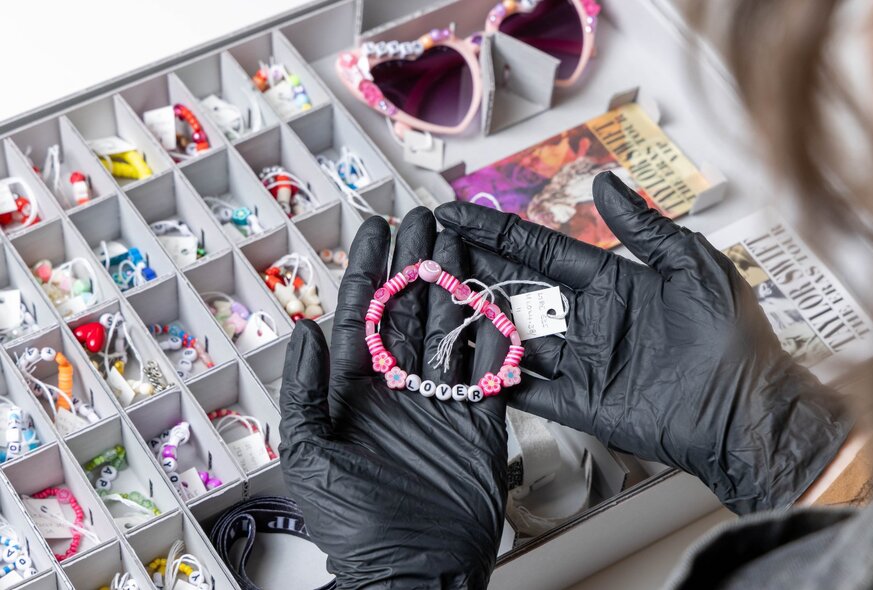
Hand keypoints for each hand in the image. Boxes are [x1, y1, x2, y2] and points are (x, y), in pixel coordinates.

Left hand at [278, 208, 508, 587]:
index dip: (367, 268)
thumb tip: (303, 329)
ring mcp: (439, 401)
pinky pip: (488, 369)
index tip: (375, 227)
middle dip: (413, 262)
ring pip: (449, 328)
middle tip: (423, 218)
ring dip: (453, 285)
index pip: (360, 314)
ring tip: (458, 241)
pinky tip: (496, 298)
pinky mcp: (478, 421)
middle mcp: (397, 388)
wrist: (416, 572)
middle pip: (407, 310)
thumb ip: (307, 390)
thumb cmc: (355, 526)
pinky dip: (494, 334)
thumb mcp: (311, 457)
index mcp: (354, 392)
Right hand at [436, 172, 852, 514]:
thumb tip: (605, 183)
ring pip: (512, 334)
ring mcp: (579, 359)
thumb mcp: (692, 265)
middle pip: (515, 288)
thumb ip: (644, 228)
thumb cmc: (731, 336)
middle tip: (430, 252)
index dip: (496, 231)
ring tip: (433, 300)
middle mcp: (586, 317)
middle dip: (473, 268)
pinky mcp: (578, 400)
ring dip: (474, 319)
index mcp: (610, 280)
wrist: (747, 410)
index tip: (457, 214)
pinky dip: (496, 377)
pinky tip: (462, 362)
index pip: (539, 249)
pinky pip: (526, 387)